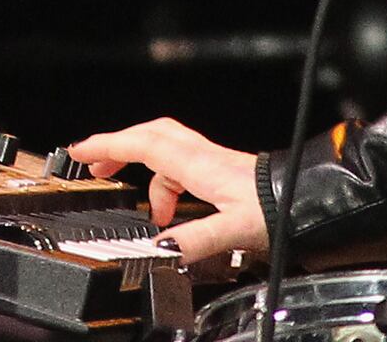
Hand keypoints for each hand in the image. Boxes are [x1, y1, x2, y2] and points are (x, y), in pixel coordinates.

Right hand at [68, 119, 266, 266]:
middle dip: (119, 146)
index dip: (108, 145)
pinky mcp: (223, 172)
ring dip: (148, 174)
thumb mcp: (232, 231)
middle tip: (96, 164)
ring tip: (149, 213)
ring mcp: (213, 161)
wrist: (306, 201)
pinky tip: (177, 216)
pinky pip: (183, 168)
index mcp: (197, 164)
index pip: (142, 144)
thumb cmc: (276, 210)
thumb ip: (193, 241)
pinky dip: (169, 186)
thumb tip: (161, 250)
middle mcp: (202, 156)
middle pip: (150, 135)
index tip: (80, 150)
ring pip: (167, 151)